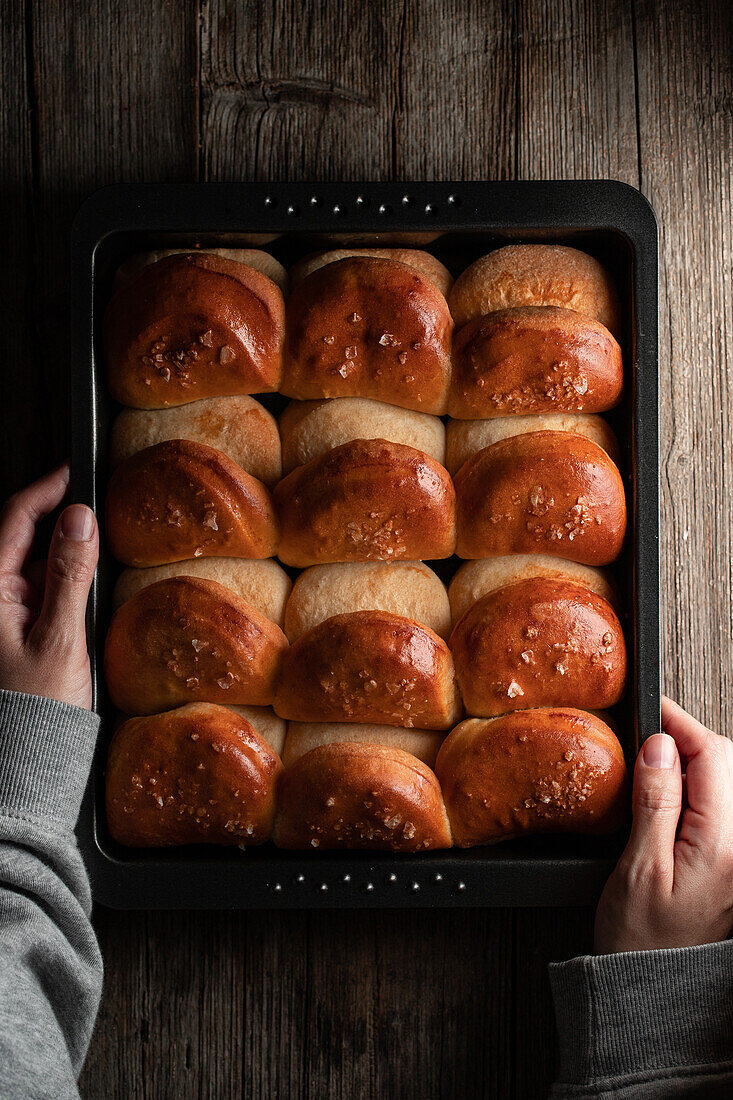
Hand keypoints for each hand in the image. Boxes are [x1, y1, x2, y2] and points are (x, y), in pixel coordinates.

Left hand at [0, 465, 97, 709]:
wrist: (26, 764)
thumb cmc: (36, 708)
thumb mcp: (60, 637)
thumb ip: (68, 574)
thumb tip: (78, 518)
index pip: (14, 521)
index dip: (44, 491)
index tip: (74, 471)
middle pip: (23, 538)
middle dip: (58, 516)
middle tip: (96, 501)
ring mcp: (8, 615)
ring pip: (35, 563)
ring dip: (64, 548)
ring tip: (98, 539)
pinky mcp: (22, 632)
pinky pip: (43, 591)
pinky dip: (65, 579)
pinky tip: (86, 582)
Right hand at [595, 696, 732, 952]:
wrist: (653, 991)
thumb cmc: (640, 940)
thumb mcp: (636, 867)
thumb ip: (654, 801)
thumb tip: (659, 746)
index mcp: (723, 846)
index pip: (713, 756)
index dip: (681, 725)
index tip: (652, 708)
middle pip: (727, 764)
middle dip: (689, 743)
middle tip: (647, 740)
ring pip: (727, 783)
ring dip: (695, 766)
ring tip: (657, 769)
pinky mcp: (732, 864)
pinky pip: (723, 809)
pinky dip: (700, 791)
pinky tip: (674, 799)